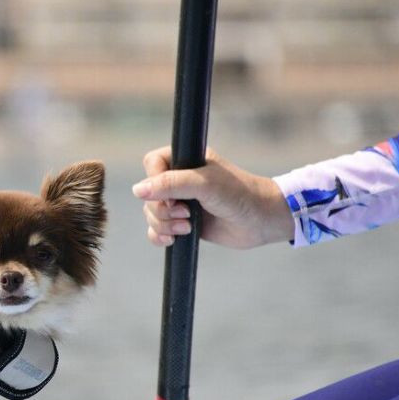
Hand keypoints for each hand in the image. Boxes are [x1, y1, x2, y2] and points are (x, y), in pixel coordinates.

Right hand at [133, 146, 293, 248]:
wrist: (261, 221)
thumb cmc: (239, 195)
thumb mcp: (204, 184)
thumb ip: (171, 184)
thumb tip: (137, 190)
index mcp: (185, 159)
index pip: (152, 163)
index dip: (155, 182)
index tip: (172, 196)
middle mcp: (180, 180)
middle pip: (148, 194)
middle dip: (162, 210)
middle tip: (185, 214)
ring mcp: (180, 202)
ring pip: (151, 214)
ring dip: (164, 225)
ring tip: (188, 228)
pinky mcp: (182, 223)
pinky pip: (156, 231)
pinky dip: (159, 237)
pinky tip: (173, 240)